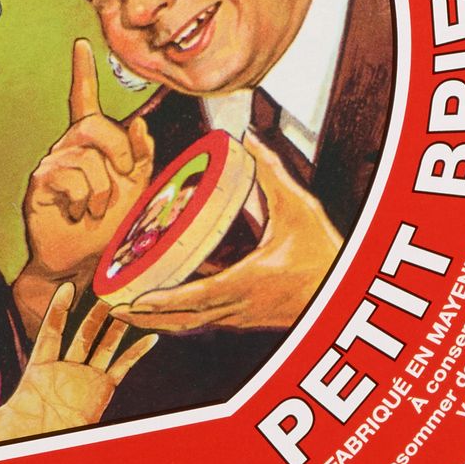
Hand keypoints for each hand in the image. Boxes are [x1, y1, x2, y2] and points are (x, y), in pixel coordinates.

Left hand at [0, 282, 155, 442]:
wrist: (40, 456)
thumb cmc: (18, 439)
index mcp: (40, 369)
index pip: (51, 332)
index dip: (59, 310)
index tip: (67, 287)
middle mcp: (65, 369)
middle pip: (82, 333)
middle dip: (94, 313)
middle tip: (107, 287)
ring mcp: (85, 379)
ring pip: (103, 346)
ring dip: (115, 327)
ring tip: (129, 302)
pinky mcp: (102, 392)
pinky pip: (122, 368)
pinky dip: (136, 353)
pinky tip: (151, 338)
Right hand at [22, 38, 155, 283]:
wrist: (82, 260)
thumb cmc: (108, 223)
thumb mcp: (136, 186)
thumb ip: (142, 155)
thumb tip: (140, 123)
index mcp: (90, 143)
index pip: (84, 100)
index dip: (83, 72)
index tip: (82, 45)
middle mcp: (68, 147)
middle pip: (95, 127)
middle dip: (119, 153)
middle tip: (123, 178)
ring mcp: (51, 164)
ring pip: (87, 159)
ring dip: (103, 191)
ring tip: (94, 210)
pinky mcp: (40, 184)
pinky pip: (70, 178)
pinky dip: (84, 201)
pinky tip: (76, 213)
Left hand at [110, 134, 342, 332]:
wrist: (351, 293)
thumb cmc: (327, 254)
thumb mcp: (300, 209)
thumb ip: (273, 174)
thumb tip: (249, 139)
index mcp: (245, 282)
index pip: (191, 298)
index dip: (158, 302)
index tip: (129, 300)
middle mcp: (238, 307)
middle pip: (181, 319)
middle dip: (145, 315)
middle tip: (113, 304)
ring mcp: (243, 316)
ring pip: (192, 323)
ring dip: (160, 318)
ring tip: (130, 306)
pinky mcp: (249, 317)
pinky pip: (207, 318)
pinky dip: (183, 313)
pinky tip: (171, 296)